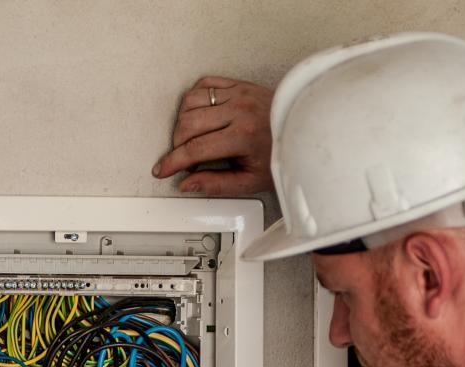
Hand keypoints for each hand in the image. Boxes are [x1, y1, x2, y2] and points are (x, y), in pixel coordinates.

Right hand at [152, 76, 273, 195]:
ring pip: (191, 101)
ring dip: (182, 121)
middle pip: (188, 124)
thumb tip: (186, 184)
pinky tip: (197, 115)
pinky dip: (193, 99)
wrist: (302, 130)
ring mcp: (238, 94)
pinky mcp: (238, 84)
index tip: (161, 169)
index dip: (173, 161)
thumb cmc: (279, 155)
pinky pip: (203, 84)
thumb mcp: (250, 180)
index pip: (196, 148)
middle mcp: (239, 110)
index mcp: (243, 136)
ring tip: (189, 137)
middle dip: (177, 144)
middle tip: (182, 157)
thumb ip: (215, 183)